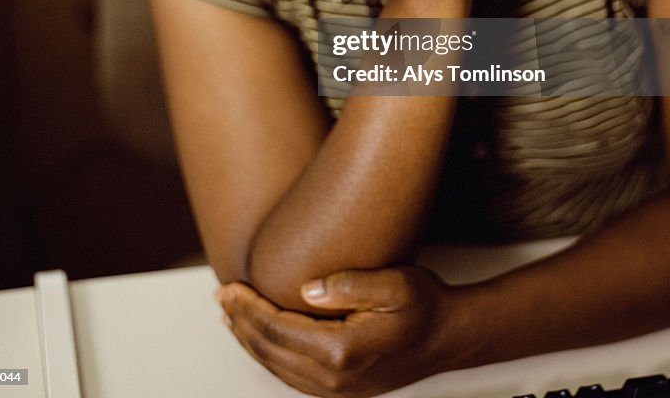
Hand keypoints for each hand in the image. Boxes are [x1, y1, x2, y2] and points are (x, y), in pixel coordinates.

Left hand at [218, 265, 460, 396]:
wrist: (449, 337)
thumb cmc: (424, 305)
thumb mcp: (396, 284)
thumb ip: (352, 284)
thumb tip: (307, 288)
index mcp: (341, 352)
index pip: (276, 330)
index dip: (248, 308)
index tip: (229, 286)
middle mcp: (333, 378)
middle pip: (269, 350)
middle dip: (239, 322)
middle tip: (220, 295)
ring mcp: (335, 389)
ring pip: (275, 365)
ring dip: (249, 338)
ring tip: (229, 314)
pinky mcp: (339, 389)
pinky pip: (290, 374)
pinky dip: (268, 353)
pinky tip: (260, 336)